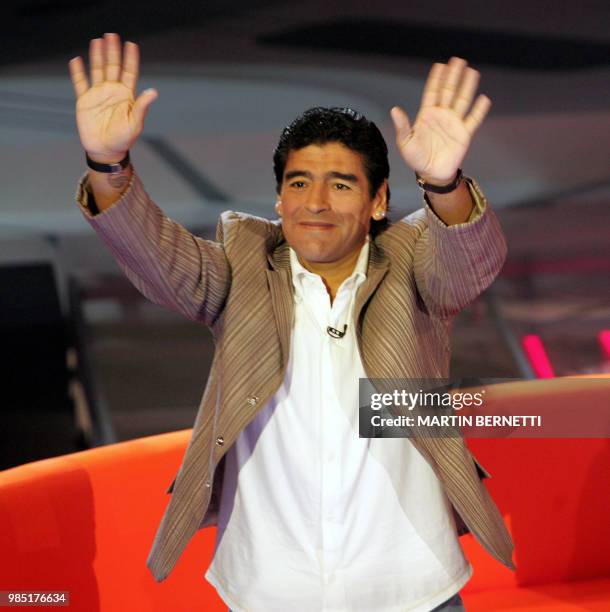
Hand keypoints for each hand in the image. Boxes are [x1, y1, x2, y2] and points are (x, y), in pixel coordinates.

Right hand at [68, 33, 157, 162]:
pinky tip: (76, 60)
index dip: (130, 59)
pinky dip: (78, 72)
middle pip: (112, 67)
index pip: (129, 72)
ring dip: (97, 56)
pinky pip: (80, 84)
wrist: (106, 151)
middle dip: (112, 51)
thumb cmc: (123, 139)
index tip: (131, 45)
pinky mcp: (84, 101)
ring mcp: (98, 95)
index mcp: (126, 96)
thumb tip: (153, 91)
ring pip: (97, 71)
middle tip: (112, 35)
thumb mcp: (135, 123)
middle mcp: (112, 92)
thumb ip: (142, 106)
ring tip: (97, 41)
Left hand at [390, 57, 490, 183]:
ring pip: (462, 101)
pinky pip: (473, 120)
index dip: (436, 79)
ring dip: (467, 87)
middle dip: (453, 76)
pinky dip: (479, 110)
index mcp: (427, 115)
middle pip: (449, 92)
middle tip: (458, 60)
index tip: (440, 65)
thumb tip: (394, 109)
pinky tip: (484, 99)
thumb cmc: (416, 158)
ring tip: (472, 72)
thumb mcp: (406, 143)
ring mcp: (454, 123)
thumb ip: (402, 126)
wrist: (431, 174)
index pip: (432, 92)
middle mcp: (442, 116)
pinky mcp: (464, 134)